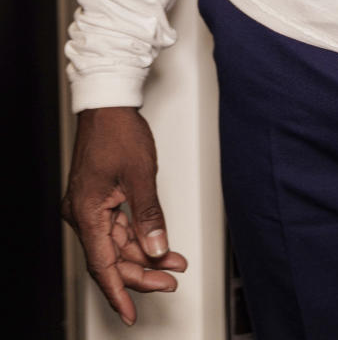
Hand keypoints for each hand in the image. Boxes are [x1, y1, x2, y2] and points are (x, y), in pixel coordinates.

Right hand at [61, 107, 186, 326]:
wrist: (108, 103)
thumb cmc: (118, 131)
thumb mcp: (141, 175)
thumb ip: (150, 215)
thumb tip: (158, 247)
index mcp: (87, 212)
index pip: (103, 265)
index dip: (120, 292)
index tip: (131, 314)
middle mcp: (82, 213)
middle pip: (112, 257)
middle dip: (143, 272)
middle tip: (171, 280)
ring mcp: (89, 206)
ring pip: (117, 243)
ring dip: (145, 253)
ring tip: (175, 262)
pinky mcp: (97, 197)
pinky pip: (117, 226)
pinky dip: (139, 235)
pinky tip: (159, 243)